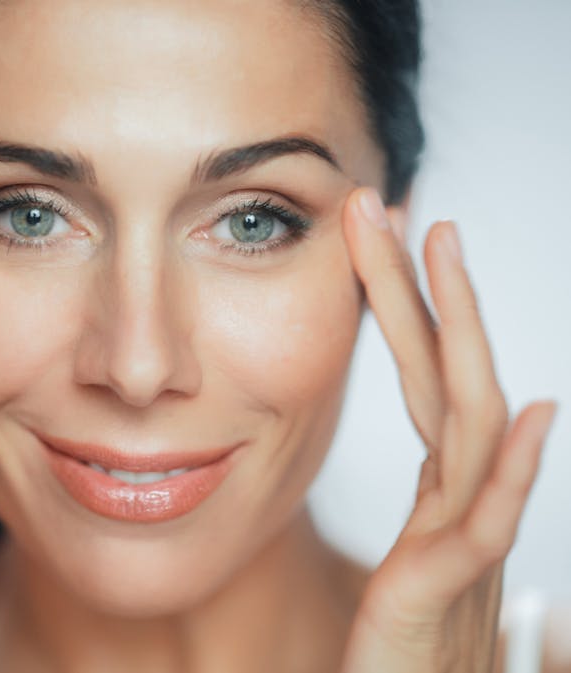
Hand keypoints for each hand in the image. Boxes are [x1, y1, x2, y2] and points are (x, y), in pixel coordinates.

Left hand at [338, 188, 557, 671]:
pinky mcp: (448, 591)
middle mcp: (459, 502)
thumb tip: (462, 450)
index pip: (421, 383)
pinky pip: (485, 526)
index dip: (406, 312)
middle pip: (444, 377)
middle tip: (403, 208)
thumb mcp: (408, 564)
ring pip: (467, 424)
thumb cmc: (405, 649)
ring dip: (461, 334)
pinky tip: (530, 415)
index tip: (377, 241)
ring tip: (447, 253)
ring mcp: (461, 541)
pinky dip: (511, 471)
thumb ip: (431, 508)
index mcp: (439, 492)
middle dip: (425, 290)